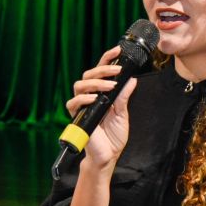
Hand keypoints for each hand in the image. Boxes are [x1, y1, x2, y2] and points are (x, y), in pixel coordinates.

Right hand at [65, 47, 137, 168]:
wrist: (108, 155)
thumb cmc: (113, 136)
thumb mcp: (122, 113)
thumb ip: (124, 96)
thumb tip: (132, 79)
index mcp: (101, 93)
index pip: (101, 71)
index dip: (107, 59)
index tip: (118, 50)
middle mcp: (90, 96)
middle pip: (89, 74)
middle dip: (103, 69)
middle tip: (117, 71)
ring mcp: (82, 105)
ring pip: (80, 84)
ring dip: (96, 82)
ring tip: (110, 86)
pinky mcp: (77, 116)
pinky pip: (74, 102)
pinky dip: (84, 98)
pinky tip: (96, 99)